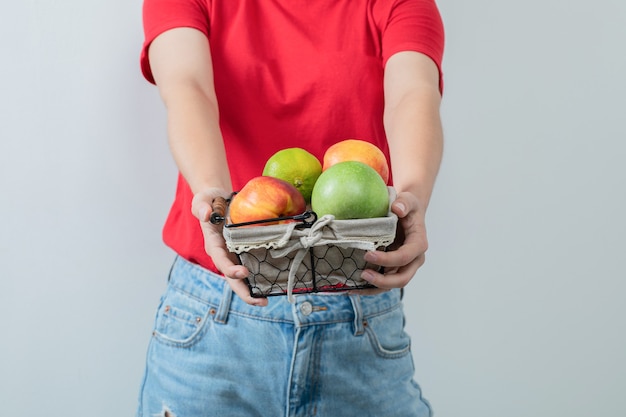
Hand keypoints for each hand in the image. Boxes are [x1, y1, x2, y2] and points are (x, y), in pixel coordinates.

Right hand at [192, 189, 268, 306]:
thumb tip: (205, 215)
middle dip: (244, 292)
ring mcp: (234, 255)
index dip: (230, 269)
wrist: (217, 199)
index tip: (243, 273)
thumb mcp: (202, 200)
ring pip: (242, 279)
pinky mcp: (244, 252)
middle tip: (260, 301)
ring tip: (266, 300)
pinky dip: (260, 278)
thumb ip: (202, 207)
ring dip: (252, 291)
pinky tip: (273, 285)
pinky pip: (252, 267)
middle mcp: (224, 254)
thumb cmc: (209, 201)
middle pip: (232, 278)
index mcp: (213, 245)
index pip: (221, 261)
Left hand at [359, 191, 427, 289]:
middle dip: (383, 281)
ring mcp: (404, 266)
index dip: (387, 259)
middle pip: (402, 278)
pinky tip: (354, 288)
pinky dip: (371, 287)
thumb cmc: (407, 207)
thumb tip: (398, 209)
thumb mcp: (408, 200)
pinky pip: (384, 283)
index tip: (368, 254)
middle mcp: (414, 259)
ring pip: (393, 285)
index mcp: (418, 244)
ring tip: (356, 287)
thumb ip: (404, 202)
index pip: (405, 257)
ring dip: (375, 288)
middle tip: (363, 274)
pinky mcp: (394, 269)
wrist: (406, 213)